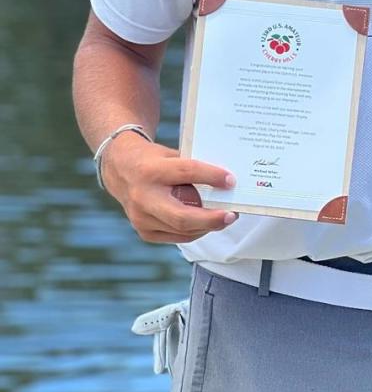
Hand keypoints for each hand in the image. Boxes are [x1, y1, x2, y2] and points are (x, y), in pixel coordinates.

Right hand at [100, 130, 238, 243]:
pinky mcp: (143, 231)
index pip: (187, 172)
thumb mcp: (170, 155)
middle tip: (232, 215)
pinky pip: (176, 236)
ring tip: (226, 218)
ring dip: (208, 226)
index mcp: (151, 171)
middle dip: (211, 219)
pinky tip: (207, 223)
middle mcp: (143, 197)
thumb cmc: (154, 160)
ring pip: (182, 229)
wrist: (120, 170)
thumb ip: (193, 168)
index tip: (231, 180)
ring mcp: (141, 218)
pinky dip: (195, 231)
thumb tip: (226, 182)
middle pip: (182, 216)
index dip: (212, 176)